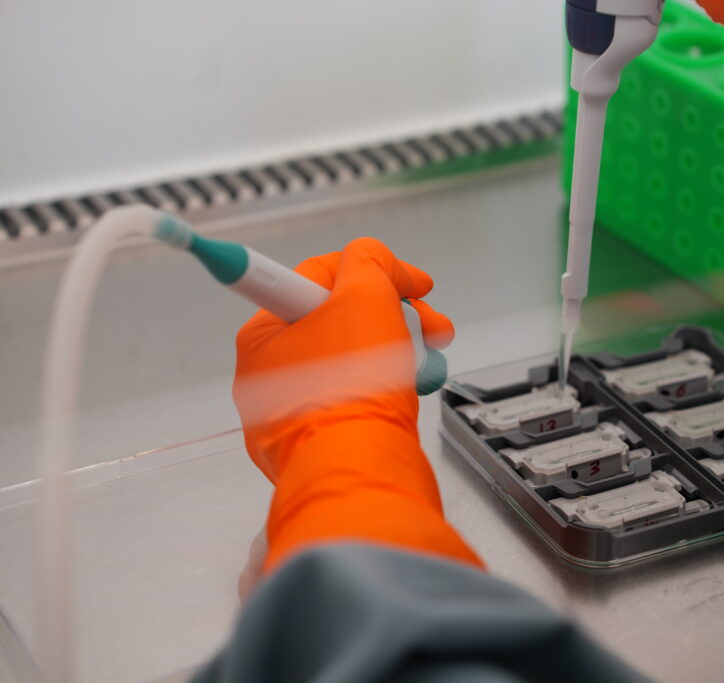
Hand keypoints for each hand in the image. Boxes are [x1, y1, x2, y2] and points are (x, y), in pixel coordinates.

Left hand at [233, 237, 453, 481]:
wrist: (359, 472)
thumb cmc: (351, 393)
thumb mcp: (364, 296)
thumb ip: (370, 261)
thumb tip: (374, 259)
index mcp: (264, 334)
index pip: (321, 278)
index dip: (376, 273)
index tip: (414, 284)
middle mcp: (271, 375)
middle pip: (344, 321)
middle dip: (398, 317)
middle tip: (432, 326)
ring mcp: (295, 413)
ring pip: (356, 362)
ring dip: (401, 353)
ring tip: (428, 363)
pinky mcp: (322, 443)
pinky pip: (359, 400)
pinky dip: (390, 390)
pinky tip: (412, 391)